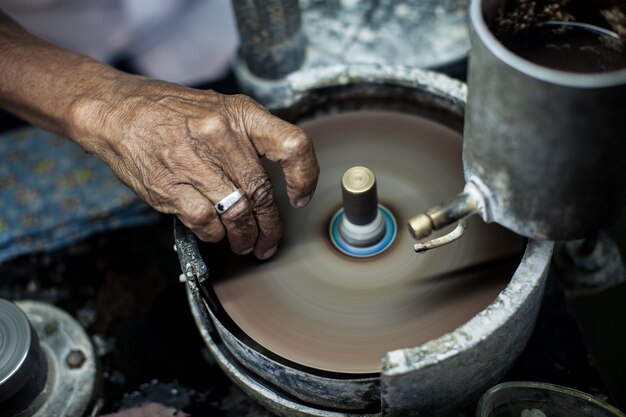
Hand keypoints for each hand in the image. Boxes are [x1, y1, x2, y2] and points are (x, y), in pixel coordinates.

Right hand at [82, 77, 318, 258]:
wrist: (116, 111)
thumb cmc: (170, 111)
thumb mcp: (219, 107)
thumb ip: (249, 136)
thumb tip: (279, 176)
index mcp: (240, 113)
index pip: (292, 145)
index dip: (305, 177)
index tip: (300, 198)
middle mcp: (220, 135)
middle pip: (262, 192)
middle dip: (271, 226)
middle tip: (269, 240)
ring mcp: (194, 161)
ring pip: (237, 213)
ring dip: (245, 237)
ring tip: (245, 244)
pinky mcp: (170, 186)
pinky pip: (206, 222)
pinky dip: (215, 234)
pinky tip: (215, 233)